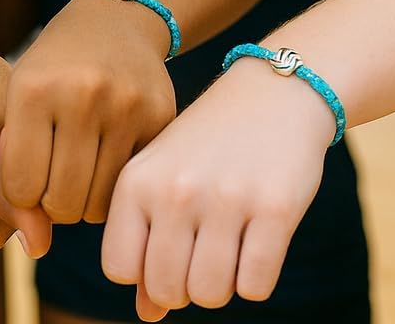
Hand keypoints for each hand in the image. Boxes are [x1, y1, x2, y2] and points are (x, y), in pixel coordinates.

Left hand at [0, 0, 175, 225]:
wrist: (115, 20)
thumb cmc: (53, 70)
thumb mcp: (17, 101)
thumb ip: (9, 171)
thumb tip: (35, 245)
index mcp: (33, 88)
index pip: (19, 186)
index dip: (20, 193)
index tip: (27, 174)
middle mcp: (81, 94)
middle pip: (61, 202)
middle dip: (54, 203)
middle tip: (57, 177)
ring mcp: (126, 104)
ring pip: (99, 204)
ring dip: (85, 199)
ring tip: (82, 169)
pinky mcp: (162, 115)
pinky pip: (132, 185)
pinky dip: (116, 185)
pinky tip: (110, 156)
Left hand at [101, 58, 332, 318]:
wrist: (272, 93)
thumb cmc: (208, 144)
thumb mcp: (164, 177)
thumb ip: (146, 241)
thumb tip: (147, 315)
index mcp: (137, 179)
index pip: (119, 268)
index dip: (144, 270)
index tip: (167, 245)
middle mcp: (175, 189)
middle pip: (166, 290)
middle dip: (186, 284)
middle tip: (203, 247)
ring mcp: (225, 199)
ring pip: (210, 295)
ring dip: (223, 283)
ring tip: (229, 242)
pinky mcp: (275, 209)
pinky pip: (255, 287)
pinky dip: (257, 277)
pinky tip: (258, 237)